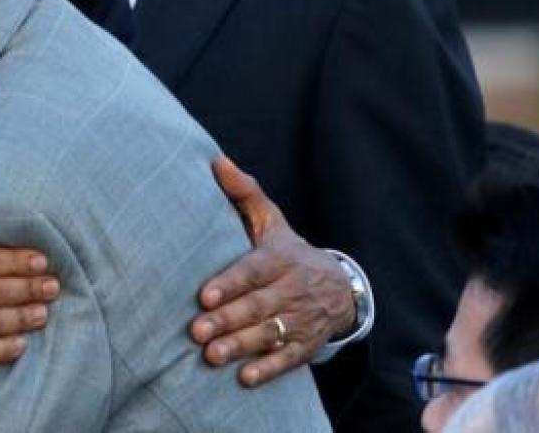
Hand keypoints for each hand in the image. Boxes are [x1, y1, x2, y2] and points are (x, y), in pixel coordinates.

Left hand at [190, 156, 354, 386]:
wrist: (340, 286)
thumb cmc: (288, 251)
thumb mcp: (271, 220)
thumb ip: (244, 193)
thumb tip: (215, 159)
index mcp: (281, 258)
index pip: (254, 271)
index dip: (230, 283)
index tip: (204, 295)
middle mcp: (293, 289)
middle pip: (258, 306)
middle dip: (227, 319)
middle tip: (197, 331)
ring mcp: (301, 319)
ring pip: (270, 333)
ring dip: (241, 346)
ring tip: (211, 355)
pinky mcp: (306, 344)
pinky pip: (288, 359)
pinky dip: (268, 369)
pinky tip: (245, 378)